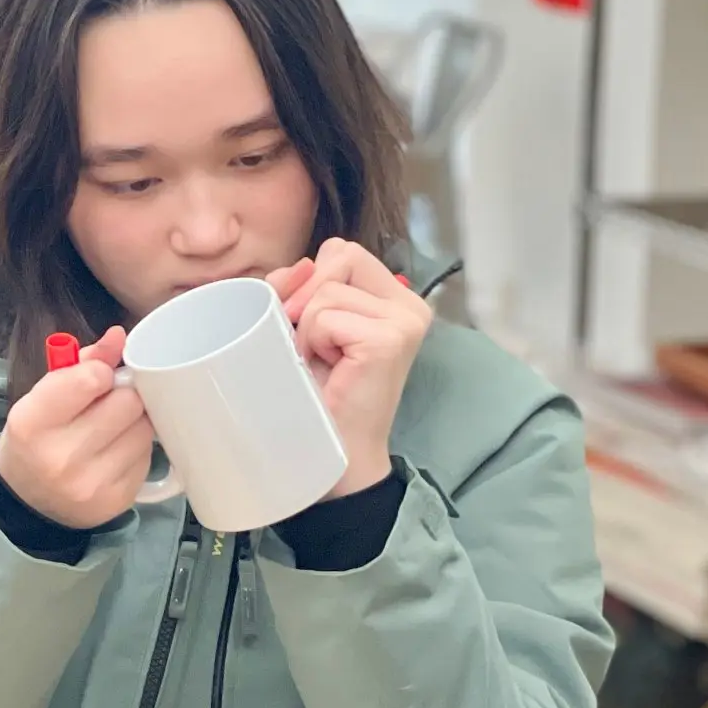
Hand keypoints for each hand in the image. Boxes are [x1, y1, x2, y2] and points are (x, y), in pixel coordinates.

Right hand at [0, 327, 153, 529]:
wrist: (27, 500)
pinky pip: (148, 457)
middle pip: (127, 402)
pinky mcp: (118, 501)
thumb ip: (82, 362)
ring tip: (111, 429)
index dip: (101, 372)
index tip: (95, 379)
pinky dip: (136, 449)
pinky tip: (114, 453)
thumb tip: (119, 336)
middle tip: (107, 403)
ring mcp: (91, 484)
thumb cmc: (37, 437)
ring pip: (144, 428)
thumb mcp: (43, 395)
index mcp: (32, 423)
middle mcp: (60, 457)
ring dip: (134, 422)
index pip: (92, 378)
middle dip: (122, 396)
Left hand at [272, 241, 431, 495]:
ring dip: (306, 330)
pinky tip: (329, 371)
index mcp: (393, 298)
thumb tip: (298, 266)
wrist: (338, 456)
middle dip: (305, 296)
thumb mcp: (306, 330)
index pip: (341, 251)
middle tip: (307, 344)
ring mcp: (404, 321)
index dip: (308, 277)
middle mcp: (409, 305)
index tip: (300, 320)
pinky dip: (312, 343)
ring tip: (322, 363)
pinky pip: (325, 316)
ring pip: (325, 290)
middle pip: (339, 254)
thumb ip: (300, 290)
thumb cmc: (320, 396)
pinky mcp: (389, 339)